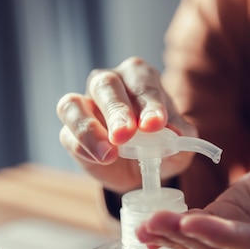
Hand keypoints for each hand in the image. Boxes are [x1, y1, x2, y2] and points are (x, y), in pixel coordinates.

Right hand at [57, 57, 195, 192]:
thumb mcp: (179, 145)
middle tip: (125, 134)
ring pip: (74, 104)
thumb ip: (182, 136)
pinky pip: (67, 133)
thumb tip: (176, 134)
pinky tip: (100, 160)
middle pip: (105, 84)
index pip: (142, 81)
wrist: (140, 171)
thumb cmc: (160, 146)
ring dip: (90, 129)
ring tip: (108, 153)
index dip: (149, 101)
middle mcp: (109, 83)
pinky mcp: (69, 131)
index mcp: (139, 77)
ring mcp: (84, 104)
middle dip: (117, 110)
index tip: (156, 125)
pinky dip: (82, 146)